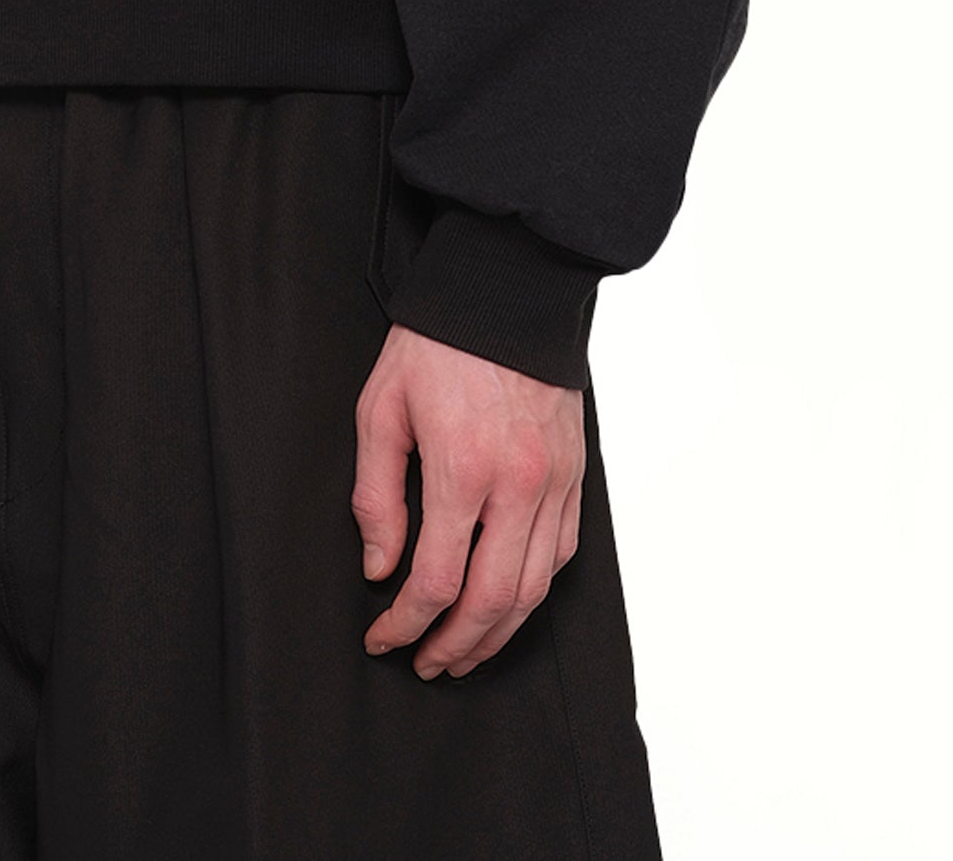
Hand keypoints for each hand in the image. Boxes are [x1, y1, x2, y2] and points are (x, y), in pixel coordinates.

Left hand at [353, 323, 583, 677]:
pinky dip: (534, 593)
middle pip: (492, 602)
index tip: (382, 637)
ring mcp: (555, 482)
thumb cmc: (437, 343)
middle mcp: (518, 484)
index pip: (435, 580)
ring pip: (534, 590)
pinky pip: (562, 555)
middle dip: (453, 646)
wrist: (506, 289)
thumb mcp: (382, 407)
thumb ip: (376, 494)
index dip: (404, 623)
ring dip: (498, 634)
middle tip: (423, 663)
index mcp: (462, 468)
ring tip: (463, 652)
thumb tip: (380, 567)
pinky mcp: (575, 474)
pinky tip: (507, 603)